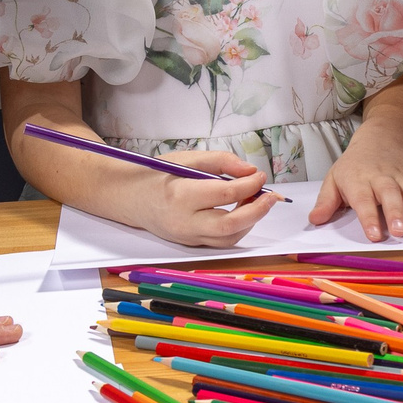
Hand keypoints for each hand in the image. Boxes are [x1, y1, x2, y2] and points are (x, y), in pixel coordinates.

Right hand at [140, 150, 279, 247]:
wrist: (131, 198)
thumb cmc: (158, 175)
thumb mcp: (188, 158)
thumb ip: (221, 162)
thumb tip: (251, 172)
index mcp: (181, 196)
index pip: (225, 194)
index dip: (249, 185)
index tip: (260, 176)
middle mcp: (184, 222)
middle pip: (230, 224)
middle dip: (257, 210)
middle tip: (271, 196)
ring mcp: (187, 237)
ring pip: (229, 238)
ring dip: (250, 221)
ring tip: (256, 200)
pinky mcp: (191, 244)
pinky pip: (221, 241)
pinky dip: (238, 228)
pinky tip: (242, 211)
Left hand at [311, 126, 402, 240]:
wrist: (382, 137)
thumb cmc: (354, 165)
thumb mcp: (334, 178)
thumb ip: (326, 201)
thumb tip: (315, 220)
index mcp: (358, 179)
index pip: (363, 199)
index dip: (369, 217)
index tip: (374, 235)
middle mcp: (382, 176)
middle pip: (390, 194)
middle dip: (395, 213)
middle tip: (399, 232)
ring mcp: (402, 175)